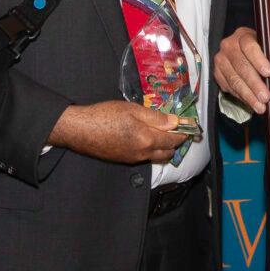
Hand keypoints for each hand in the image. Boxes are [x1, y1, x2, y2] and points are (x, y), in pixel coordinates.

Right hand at [47, 101, 184, 163]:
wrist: (80, 130)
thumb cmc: (105, 115)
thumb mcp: (132, 110)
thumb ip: (155, 117)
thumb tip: (175, 122)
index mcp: (147, 139)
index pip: (173, 140)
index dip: (183, 133)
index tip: (189, 127)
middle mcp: (143, 153)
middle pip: (168, 152)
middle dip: (176, 142)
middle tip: (177, 130)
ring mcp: (133, 159)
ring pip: (156, 157)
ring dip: (164, 148)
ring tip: (163, 134)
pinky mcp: (124, 160)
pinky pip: (144, 157)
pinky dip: (151, 150)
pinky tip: (146, 139)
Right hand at [213, 27, 269, 113]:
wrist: (239, 48)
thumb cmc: (258, 48)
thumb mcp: (265, 45)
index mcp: (243, 36)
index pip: (249, 46)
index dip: (258, 59)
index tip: (268, 72)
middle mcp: (228, 46)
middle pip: (241, 66)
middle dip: (254, 84)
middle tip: (265, 97)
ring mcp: (221, 60)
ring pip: (234, 80)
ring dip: (248, 95)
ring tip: (260, 106)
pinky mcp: (217, 73)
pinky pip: (229, 87)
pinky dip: (241, 97)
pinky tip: (251, 103)